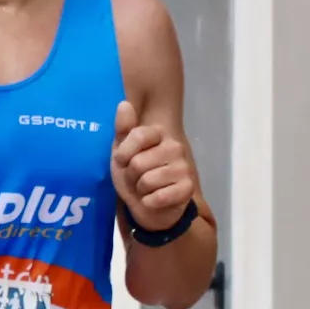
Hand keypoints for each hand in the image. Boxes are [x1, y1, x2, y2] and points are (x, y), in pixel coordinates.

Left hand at [111, 100, 197, 230]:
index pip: (137, 135)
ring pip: (147, 180)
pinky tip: (154, 200)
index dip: (123, 153)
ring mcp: (184, 168)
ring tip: (145, 189)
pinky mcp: (187, 189)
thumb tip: (124, 104)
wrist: (147, 204)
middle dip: (131, 175)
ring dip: (140, 190)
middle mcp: (175, 147)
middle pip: (138, 162)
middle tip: (137, 178)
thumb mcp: (122, 151)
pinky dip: (149, 202)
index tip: (122, 161)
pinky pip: (158, 196)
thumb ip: (123, 129)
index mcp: (160, 134)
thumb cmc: (133, 175)